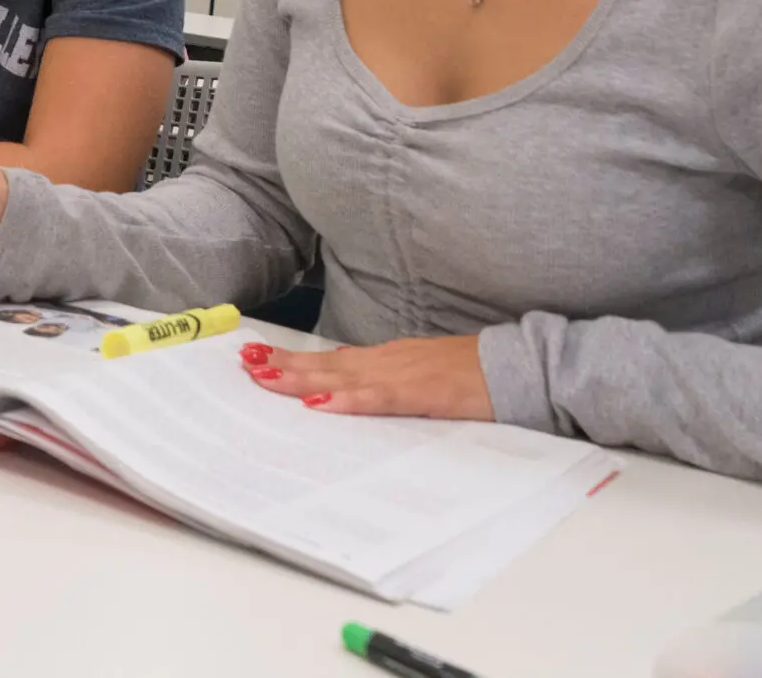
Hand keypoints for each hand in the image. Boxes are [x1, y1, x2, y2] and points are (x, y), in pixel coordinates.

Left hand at [237, 335, 493, 418]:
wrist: (517, 367)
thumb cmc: (473, 376)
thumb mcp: (423, 374)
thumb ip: (387, 379)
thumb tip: (348, 379)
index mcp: (389, 359)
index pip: (332, 360)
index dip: (294, 360)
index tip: (259, 358)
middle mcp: (389, 361)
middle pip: (327, 364)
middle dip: (284, 365)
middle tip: (244, 364)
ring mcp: (405, 374)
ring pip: (344, 376)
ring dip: (303, 377)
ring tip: (265, 377)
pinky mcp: (425, 393)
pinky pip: (381, 398)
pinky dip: (350, 400)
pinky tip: (324, 403)